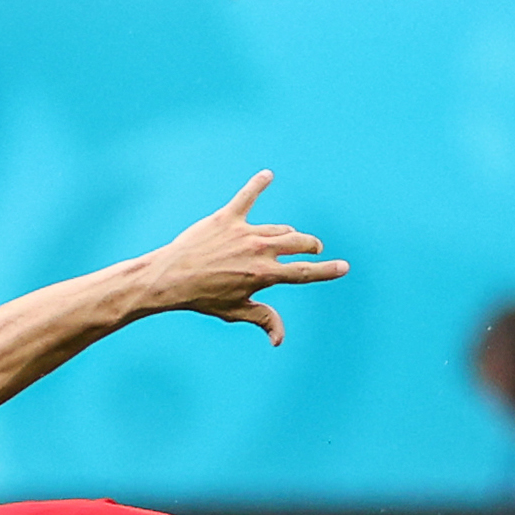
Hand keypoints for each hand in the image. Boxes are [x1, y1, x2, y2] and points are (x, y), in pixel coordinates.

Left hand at [142, 171, 348, 344]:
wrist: (170, 277)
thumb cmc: (203, 298)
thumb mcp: (236, 312)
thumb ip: (264, 319)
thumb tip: (279, 339)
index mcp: (264, 275)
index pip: (304, 272)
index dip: (327, 271)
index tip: (343, 267)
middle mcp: (258, 251)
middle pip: (298, 243)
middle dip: (311, 246)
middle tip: (314, 248)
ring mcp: (244, 232)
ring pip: (278, 228)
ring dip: (287, 233)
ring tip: (288, 238)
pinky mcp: (226, 217)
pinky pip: (247, 196)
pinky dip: (258, 185)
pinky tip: (267, 175)